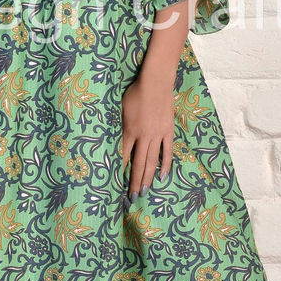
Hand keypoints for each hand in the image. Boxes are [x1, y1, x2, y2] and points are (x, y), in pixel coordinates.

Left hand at [121, 71, 174, 201]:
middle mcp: (143, 136)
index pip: (122, 157)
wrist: (155, 82)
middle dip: (133, 182)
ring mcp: (157, 135)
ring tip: (144, 192)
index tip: (115, 185)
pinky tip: (163, 177)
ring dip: (147, 178)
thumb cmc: (134, 93)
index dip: (119, 172)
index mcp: (129, 131)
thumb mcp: (119, 108)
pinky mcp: (168, 131)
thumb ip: (117, 125)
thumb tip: (112, 138)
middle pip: (137, 164)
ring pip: (152, 161)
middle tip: (131, 197)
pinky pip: (167, 151)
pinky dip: (165, 164)